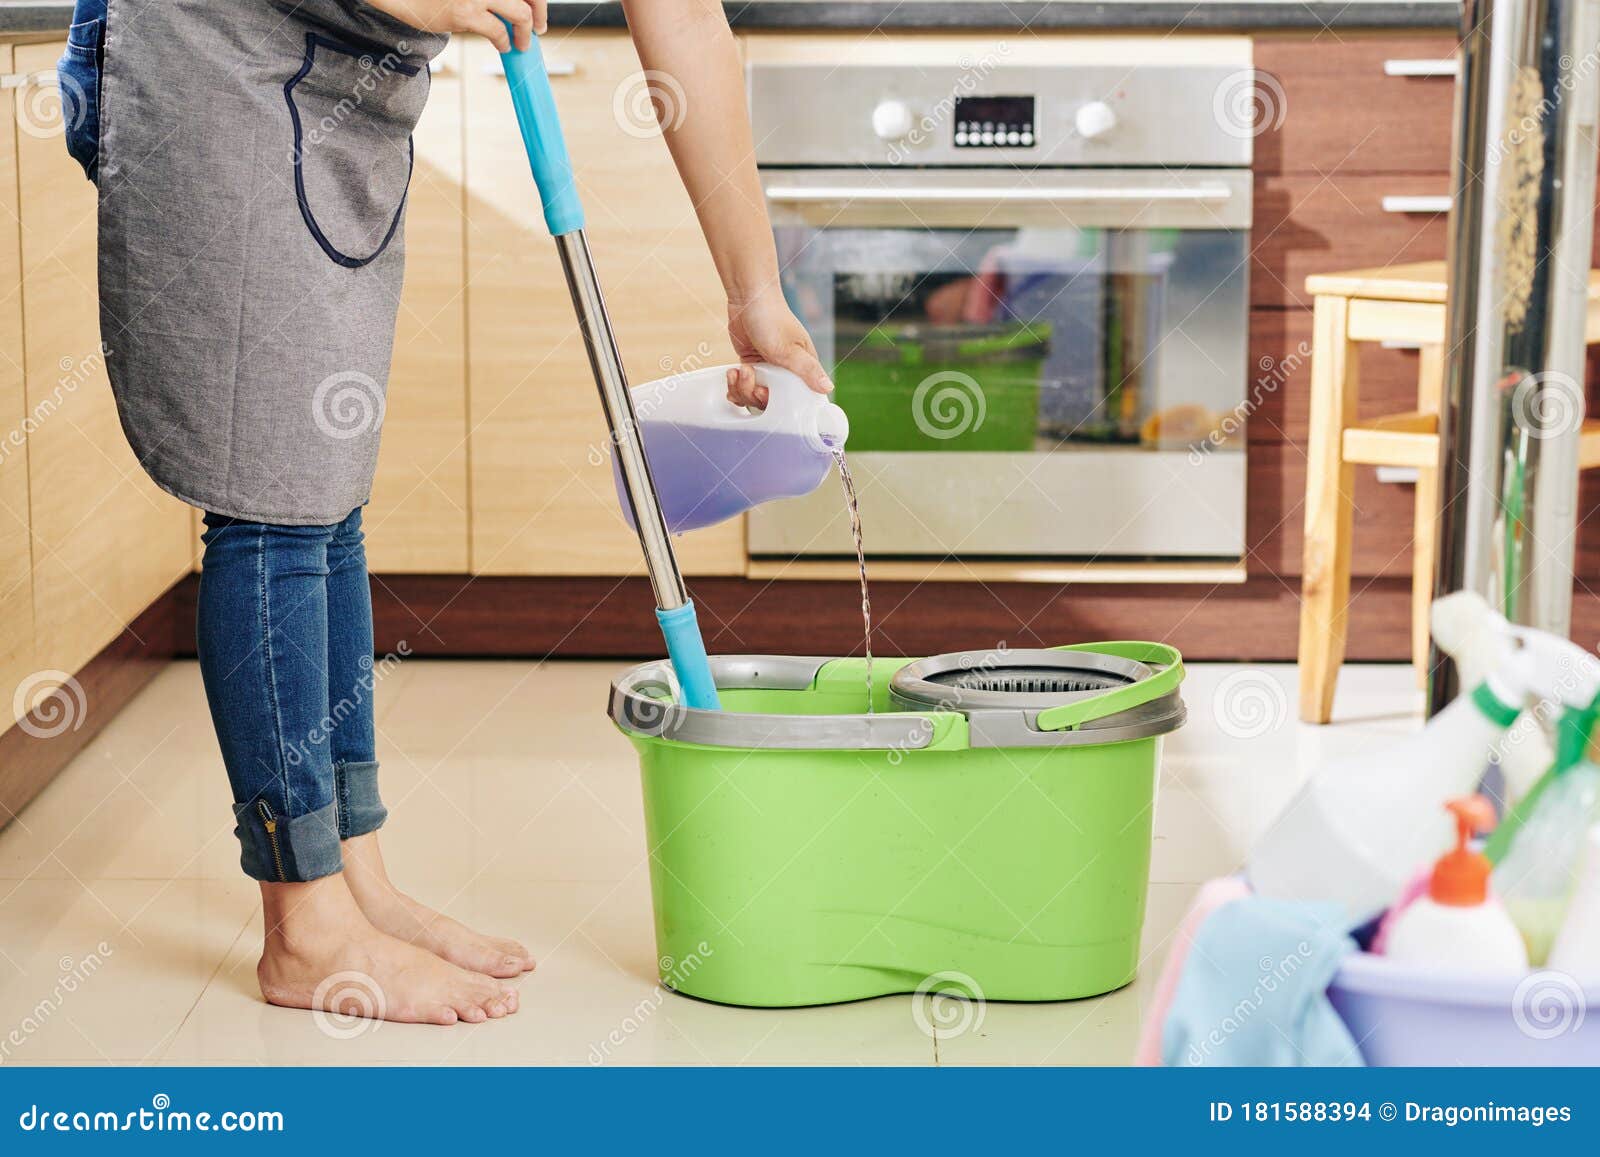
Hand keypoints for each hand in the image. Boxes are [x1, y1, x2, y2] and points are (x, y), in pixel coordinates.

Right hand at [364, 0, 546, 51]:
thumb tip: (518, 7)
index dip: (537, 0)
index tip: (538, 10)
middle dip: (539, 14)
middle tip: (539, 28)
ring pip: (521, 14)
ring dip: (526, 32)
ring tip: (523, 42)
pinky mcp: (466, 11)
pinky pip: (499, 31)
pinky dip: (506, 42)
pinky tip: (504, 46)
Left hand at [725, 288, 831, 408]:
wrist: (748, 298)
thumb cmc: (772, 317)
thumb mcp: (790, 348)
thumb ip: (808, 371)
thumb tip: (828, 388)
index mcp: (802, 369)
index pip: (798, 399)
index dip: (782, 405)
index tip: (767, 394)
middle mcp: (786, 372)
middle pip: (771, 403)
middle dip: (755, 395)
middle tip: (750, 378)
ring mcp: (767, 370)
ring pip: (753, 397)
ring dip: (741, 388)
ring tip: (739, 371)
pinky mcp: (751, 366)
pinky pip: (743, 386)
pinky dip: (735, 384)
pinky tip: (732, 372)